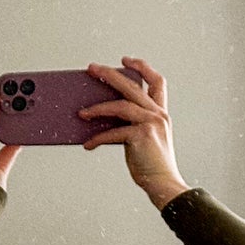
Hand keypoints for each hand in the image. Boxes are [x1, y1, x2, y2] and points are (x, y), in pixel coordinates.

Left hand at [79, 57, 188, 209]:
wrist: (163, 185)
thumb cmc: (152, 165)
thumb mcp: (145, 138)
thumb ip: (132, 123)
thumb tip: (104, 115)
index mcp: (161, 113)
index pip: (157, 81)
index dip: (142, 67)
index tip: (126, 60)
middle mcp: (158, 114)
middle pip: (132, 85)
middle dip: (110, 74)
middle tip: (92, 69)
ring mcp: (151, 123)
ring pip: (120, 105)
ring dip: (97, 108)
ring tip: (81, 113)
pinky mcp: (141, 136)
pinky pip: (114, 132)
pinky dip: (98, 138)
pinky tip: (88, 144)